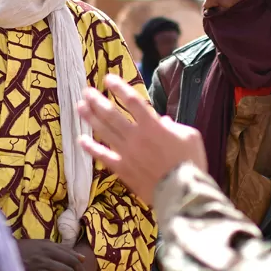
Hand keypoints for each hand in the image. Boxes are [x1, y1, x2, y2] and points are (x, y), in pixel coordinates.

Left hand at [76, 74, 207, 204]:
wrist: (181, 192)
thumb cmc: (191, 162)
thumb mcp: (190, 136)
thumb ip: (175, 126)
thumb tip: (163, 121)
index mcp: (153, 125)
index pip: (133, 101)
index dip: (119, 88)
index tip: (108, 78)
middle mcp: (136, 136)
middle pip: (112, 114)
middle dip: (98, 101)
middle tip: (86, 91)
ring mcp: (127, 153)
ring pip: (104, 132)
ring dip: (91, 118)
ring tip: (80, 107)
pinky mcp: (123, 170)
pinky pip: (103, 157)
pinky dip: (91, 148)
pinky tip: (81, 140)